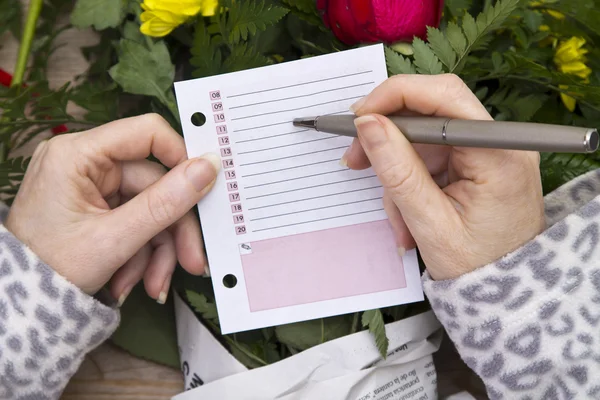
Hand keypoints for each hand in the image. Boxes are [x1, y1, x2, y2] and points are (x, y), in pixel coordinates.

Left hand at [5, 114, 219, 303]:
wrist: (20, 308)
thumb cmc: (50, 271)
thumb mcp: (114, 240)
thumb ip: (166, 202)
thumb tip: (210, 166)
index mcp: (77, 155)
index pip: (147, 134)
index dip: (181, 159)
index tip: (204, 192)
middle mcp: (85, 163)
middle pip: (154, 185)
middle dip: (172, 231)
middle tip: (192, 262)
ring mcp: (91, 187)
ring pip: (150, 209)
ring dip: (158, 250)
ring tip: (153, 286)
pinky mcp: (97, 208)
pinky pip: (135, 222)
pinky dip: (141, 253)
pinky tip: (132, 281)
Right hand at [343, 74, 545, 279]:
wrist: (507, 294)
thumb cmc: (478, 267)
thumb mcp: (430, 224)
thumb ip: (398, 171)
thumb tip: (368, 125)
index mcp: (497, 153)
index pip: (444, 95)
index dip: (394, 97)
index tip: (358, 118)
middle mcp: (497, 143)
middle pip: (430, 112)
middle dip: (388, 136)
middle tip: (356, 159)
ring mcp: (486, 152)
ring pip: (423, 140)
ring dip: (397, 173)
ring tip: (398, 219)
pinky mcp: (475, 164)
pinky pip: (430, 159)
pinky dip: (410, 183)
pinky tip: (408, 216)